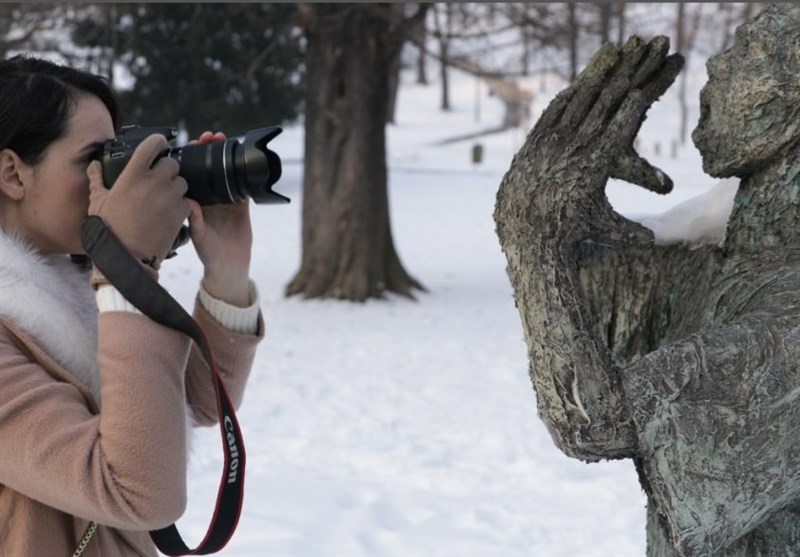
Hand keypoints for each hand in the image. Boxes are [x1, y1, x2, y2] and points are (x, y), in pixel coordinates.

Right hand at [87, 134, 189, 268]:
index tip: (159, 145)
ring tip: (164, 198)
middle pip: (172, 163)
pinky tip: (170, 212)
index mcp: (132, 175)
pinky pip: (188, 200)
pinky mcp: (181, 212)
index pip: (153, 144)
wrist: (126, 258)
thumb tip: (94, 166)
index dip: (158, 142)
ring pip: (182, 182)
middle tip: (159, 180)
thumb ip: (96, 180)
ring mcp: (169, 197)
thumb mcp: (97, 202)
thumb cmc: (109, 230)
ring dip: (176, 187)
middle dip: (167, 169)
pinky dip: (182, 204)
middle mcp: (154, 182)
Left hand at [187, 131, 253, 306]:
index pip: (191, 175)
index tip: (191, 145)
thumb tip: (189, 202)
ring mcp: (226, 201)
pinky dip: (242, 174)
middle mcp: (209, 199)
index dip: (191, 159)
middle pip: (208, 169)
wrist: (230, 266)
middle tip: (209, 137)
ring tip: (224, 141)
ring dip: (225, 158)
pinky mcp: (242, 206)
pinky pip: (242, 186)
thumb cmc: (209, 253)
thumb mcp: (199, 236)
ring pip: (225, 173)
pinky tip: (241, 161)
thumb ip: (195, 220)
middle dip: (208, 152)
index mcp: (194, 203)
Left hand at [509, 36, 682, 247]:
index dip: (642, 94)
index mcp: (599, 161)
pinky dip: (569, 96)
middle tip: (644, 51)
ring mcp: (554, 142)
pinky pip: (554, 111)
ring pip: (579, 100)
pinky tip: (577, 85)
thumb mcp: (601, 228)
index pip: (626, 119)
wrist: (523, 231)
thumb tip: (654, 244)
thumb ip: (630, 232)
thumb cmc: (567, 232)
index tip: (656, 74)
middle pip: (606, 100)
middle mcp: (577, 146)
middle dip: (628, 73)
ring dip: (598, 75)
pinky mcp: (535, 143)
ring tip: (614, 54)